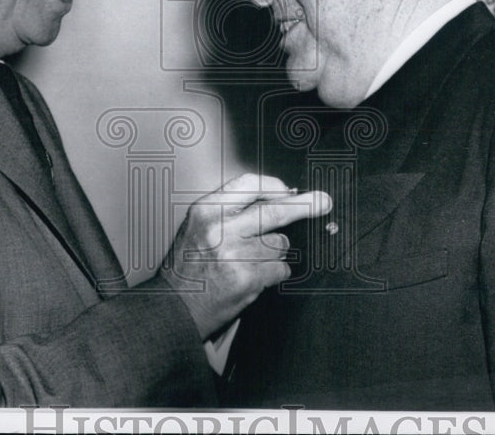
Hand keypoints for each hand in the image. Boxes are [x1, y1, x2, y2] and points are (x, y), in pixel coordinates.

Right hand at [159, 172, 331, 338]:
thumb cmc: (185, 269)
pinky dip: (274, 274)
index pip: (249, 184)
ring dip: (275, 253)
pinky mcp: (248, 279)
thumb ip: (229, 210)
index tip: (290, 190)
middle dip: (305, 206)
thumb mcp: (197, 226)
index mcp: (206, 210)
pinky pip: (280, 268)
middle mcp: (220, 229)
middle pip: (275, 211)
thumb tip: (274, 198)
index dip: (275, 186)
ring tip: (251, 261)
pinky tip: (254, 277)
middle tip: (323, 202)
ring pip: (279, 244)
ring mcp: (235, 254)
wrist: (172, 309)